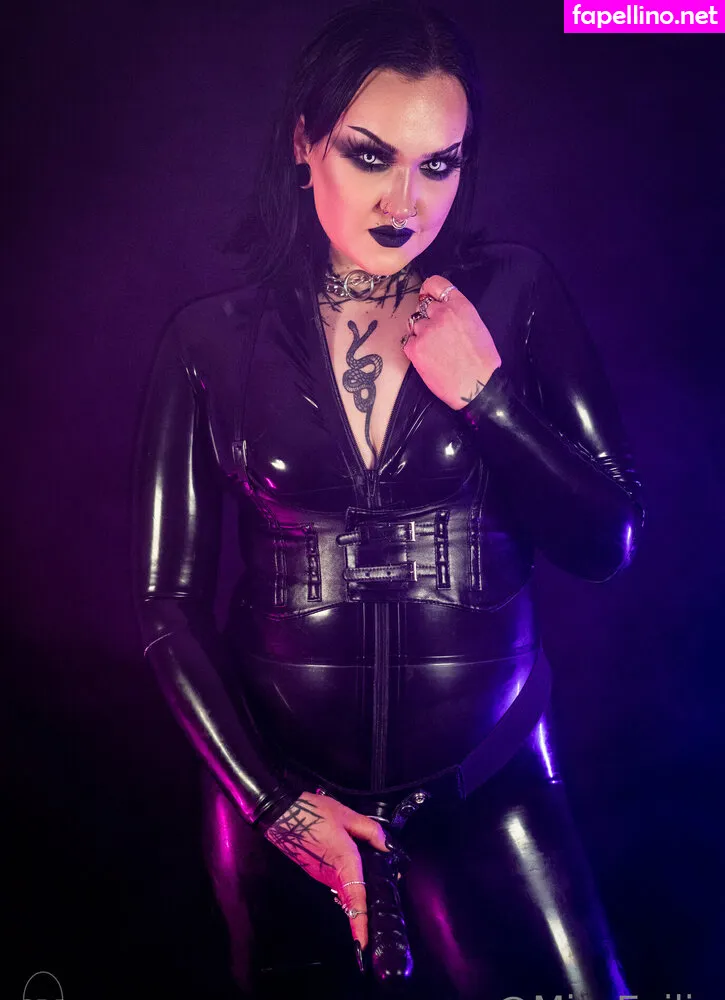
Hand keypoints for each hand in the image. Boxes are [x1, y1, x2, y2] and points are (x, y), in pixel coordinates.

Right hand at [264, 792, 389, 952]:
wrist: (280, 814)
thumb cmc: (312, 813)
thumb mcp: (346, 814)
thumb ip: (369, 830)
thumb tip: (386, 846)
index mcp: (344, 862)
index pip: (355, 899)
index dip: (360, 923)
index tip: (363, 944)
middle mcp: (332, 875)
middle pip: (352, 899)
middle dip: (366, 907)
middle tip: (385, 900)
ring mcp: (321, 875)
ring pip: (345, 890)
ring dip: (358, 892)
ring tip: (378, 882)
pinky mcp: (315, 871)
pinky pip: (336, 881)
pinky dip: (348, 881)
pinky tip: (357, 869)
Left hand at [402, 274, 501, 409]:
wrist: (477, 387)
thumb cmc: (482, 362)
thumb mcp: (477, 325)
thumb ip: (458, 313)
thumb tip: (443, 309)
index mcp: (459, 306)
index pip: (435, 284)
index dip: (428, 290)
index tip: (426, 296)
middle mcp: (441, 314)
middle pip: (422, 305)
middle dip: (427, 316)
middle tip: (435, 332)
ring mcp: (425, 331)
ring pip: (414, 324)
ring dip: (420, 333)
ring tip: (434, 349)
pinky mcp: (414, 349)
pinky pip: (408, 342)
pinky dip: (415, 349)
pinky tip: (428, 359)